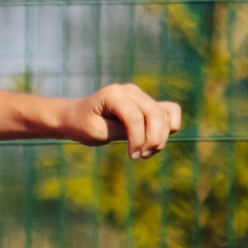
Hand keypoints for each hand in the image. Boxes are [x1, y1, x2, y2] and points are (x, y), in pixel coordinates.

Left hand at [61, 84, 183, 158]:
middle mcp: (130, 91)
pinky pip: (170, 111)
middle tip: (140, 157)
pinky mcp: (148, 103)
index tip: (133, 157)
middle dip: (153, 140)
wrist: (77, 117)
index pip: (135, 117)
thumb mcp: (98, 132)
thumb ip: (122, 132)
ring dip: (161, 137)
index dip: (138, 139)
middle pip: (155, 115)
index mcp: (114, 94)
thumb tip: (149, 135)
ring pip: (164, 115)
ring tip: (145, 153)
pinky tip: (157, 141)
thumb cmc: (83, 125)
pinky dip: (169, 126)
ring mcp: (141, 95)